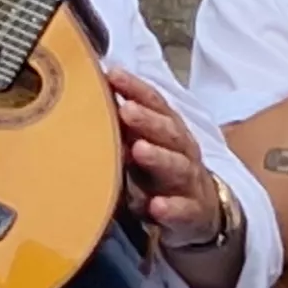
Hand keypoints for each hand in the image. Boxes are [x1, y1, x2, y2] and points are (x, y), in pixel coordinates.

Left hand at [107, 67, 224, 245]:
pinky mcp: (192, 212)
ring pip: (177, 167)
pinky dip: (170, 208)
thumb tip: (87, 100)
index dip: (136, 88)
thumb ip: (124, 126)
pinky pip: (182, 210)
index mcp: (169, 130)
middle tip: (126, 111)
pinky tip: (156, 206)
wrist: (200, 211)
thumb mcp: (145, 144)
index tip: (113, 75)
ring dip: (159, 158)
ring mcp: (189, 182)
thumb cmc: (162, 170)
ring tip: (139, 151)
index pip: (155, 103)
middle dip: (148, 120)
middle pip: (168, 132)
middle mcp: (182, 151)